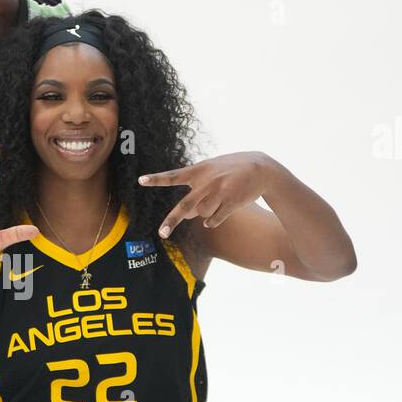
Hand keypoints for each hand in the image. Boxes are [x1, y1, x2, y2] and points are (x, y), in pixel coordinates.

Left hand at [139, 152, 271, 235]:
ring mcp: (219, 193)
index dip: (157, 179)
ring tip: (217, 200)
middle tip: (162, 233)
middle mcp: (207, 182)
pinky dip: (213, 221)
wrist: (261, 169)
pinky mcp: (231, 202)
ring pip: (202, 214)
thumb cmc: (232, 169)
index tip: (140, 180)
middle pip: (185, 206)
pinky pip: (214, 220)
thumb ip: (196, 186)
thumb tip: (189, 215)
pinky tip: (220, 212)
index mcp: (199, 171)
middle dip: (172, 221)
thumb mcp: (212, 168)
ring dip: (204, 213)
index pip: (174, 176)